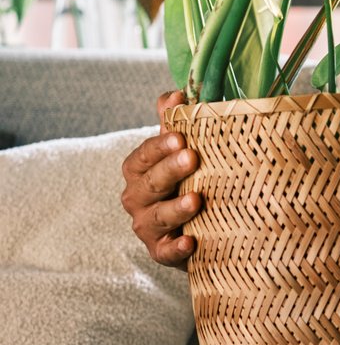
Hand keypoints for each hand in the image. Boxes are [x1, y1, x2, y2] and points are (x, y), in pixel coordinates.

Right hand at [120, 91, 201, 268]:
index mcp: (139, 170)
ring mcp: (147, 226)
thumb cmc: (187, 180)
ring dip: (175, 208)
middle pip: (149, 184)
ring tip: (197, 199)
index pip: (143, 156)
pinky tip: (192, 241)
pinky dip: (177, 248)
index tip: (180, 136)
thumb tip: (176, 92)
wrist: (197, 226)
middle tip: (192, 157)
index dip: (159, 147)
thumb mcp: (180, 152)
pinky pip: (165, 252)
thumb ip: (174, 124)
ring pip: (156, 217)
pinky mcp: (161, 252)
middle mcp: (137, 198)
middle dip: (169, 170)